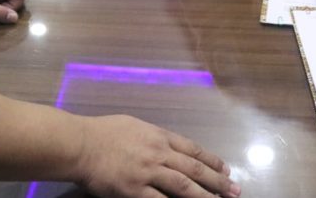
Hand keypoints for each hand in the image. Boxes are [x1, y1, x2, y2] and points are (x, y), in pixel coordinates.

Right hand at [75, 115, 239, 197]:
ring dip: (205, 196)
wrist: (81, 144)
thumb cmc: (103, 132)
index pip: (192, 149)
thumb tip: (168, 145)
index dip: (211, 160)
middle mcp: (158, 153)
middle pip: (194, 168)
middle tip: (235, 190)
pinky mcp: (135, 190)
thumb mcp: (134, 126)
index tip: (226, 169)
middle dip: (217, 180)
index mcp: (158, 136)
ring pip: (184, 186)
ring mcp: (148, 172)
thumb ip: (153, 137)